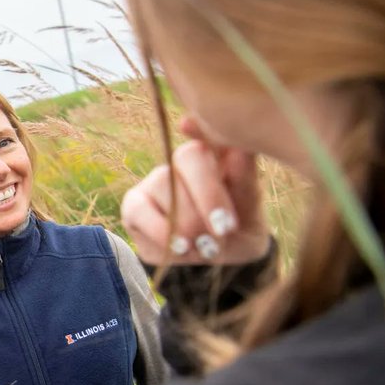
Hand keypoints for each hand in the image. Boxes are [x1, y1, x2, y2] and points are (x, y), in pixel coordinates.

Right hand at [122, 116, 270, 265]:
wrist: (217, 259)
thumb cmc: (238, 225)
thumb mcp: (250, 207)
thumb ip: (245, 179)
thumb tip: (238, 148)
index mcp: (214, 152)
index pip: (210, 130)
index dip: (200, 128)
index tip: (188, 125)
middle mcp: (181, 161)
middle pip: (187, 158)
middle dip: (208, 196)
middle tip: (224, 229)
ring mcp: (155, 181)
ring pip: (165, 185)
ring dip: (188, 221)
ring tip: (206, 247)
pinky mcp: (134, 205)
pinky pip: (140, 210)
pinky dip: (162, 231)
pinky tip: (180, 247)